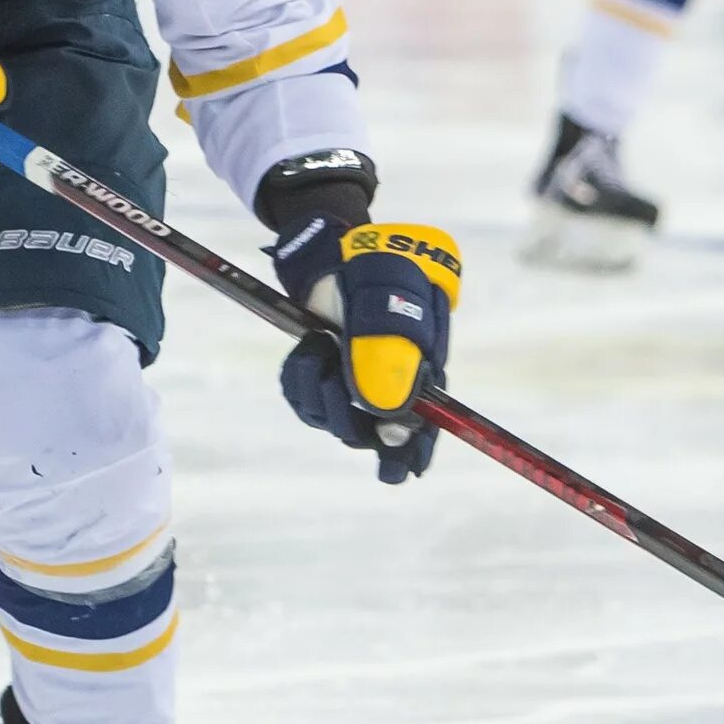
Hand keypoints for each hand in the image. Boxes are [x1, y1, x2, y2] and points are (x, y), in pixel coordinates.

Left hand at [271, 213, 461, 484]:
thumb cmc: (373, 274)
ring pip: (335, 420)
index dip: (413, 451)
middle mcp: (387, 383)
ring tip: (318, 349)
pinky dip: (300, 380)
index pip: (423, 424)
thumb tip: (386, 412)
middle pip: (372, 434)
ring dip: (319, 390)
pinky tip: (307, 351)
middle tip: (334, 383)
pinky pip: (306, 402)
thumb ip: (388, 357)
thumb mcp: (387, 305)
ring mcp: (352, 382)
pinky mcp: (321, 376)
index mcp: (419, 368)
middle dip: (349, 418)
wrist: (331, 253)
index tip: (400, 469)